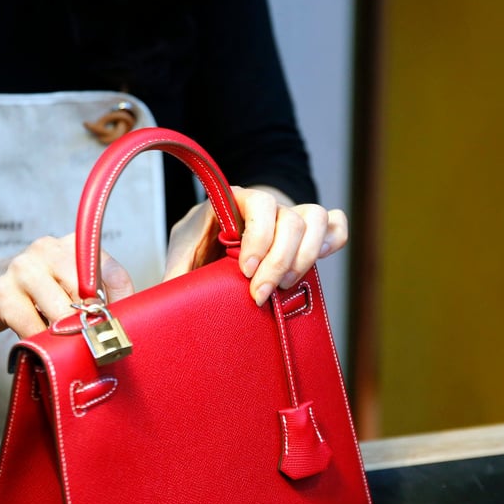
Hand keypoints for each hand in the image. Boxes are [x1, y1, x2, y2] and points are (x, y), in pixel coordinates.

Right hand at [0, 233, 133, 338]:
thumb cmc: (35, 292)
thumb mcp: (66, 285)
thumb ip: (93, 297)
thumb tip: (120, 328)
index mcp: (72, 245)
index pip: (112, 273)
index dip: (122, 305)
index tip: (121, 329)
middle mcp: (48, 249)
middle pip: (87, 296)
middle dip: (91, 324)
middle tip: (92, 343)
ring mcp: (22, 268)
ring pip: (62, 314)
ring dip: (66, 336)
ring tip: (65, 345)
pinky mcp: (1, 293)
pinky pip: (33, 328)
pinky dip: (41, 343)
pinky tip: (40, 343)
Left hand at [163, 186, 347, 305]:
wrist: (216, 250)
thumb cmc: (198, 251)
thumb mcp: (182, 259)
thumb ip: (177, 274)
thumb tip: (168, 301)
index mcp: (232, 201)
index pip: (257, 203)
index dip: (258, 237)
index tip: (246, 272)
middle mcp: (264, 206)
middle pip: (289, 219)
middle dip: (278, 261)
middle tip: (260, 295)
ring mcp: (288, 217)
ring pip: (315, 219)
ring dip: (304, 256)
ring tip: (285, 285)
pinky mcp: (308, 234)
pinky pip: (334, 225)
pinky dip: (332, 241)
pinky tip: (318, 261)